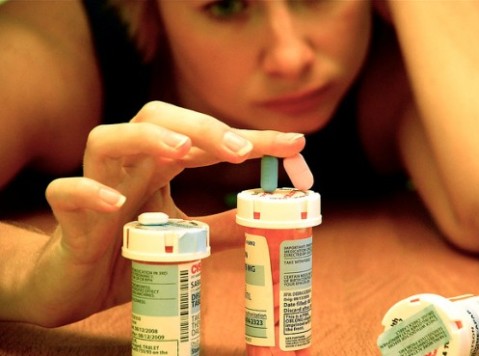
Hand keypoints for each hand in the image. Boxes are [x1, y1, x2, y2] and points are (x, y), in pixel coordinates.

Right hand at [32, 101, 304, 325]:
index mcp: (157, 169)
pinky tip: (115, 203)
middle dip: (199, 126)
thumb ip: (222, 229)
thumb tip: (267, 221)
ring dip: (145, 139)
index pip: (203, 139)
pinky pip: (66, 193)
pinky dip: (88, 192)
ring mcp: (95, 188)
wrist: (72, 286)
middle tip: (240, 148)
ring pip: (104, 139)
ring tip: (181, 151)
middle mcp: (128, 168)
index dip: (249, 137)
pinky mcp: (67, 220)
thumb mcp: (185, 240)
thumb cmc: (126, 254)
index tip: (294, 143)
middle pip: (153, 119)